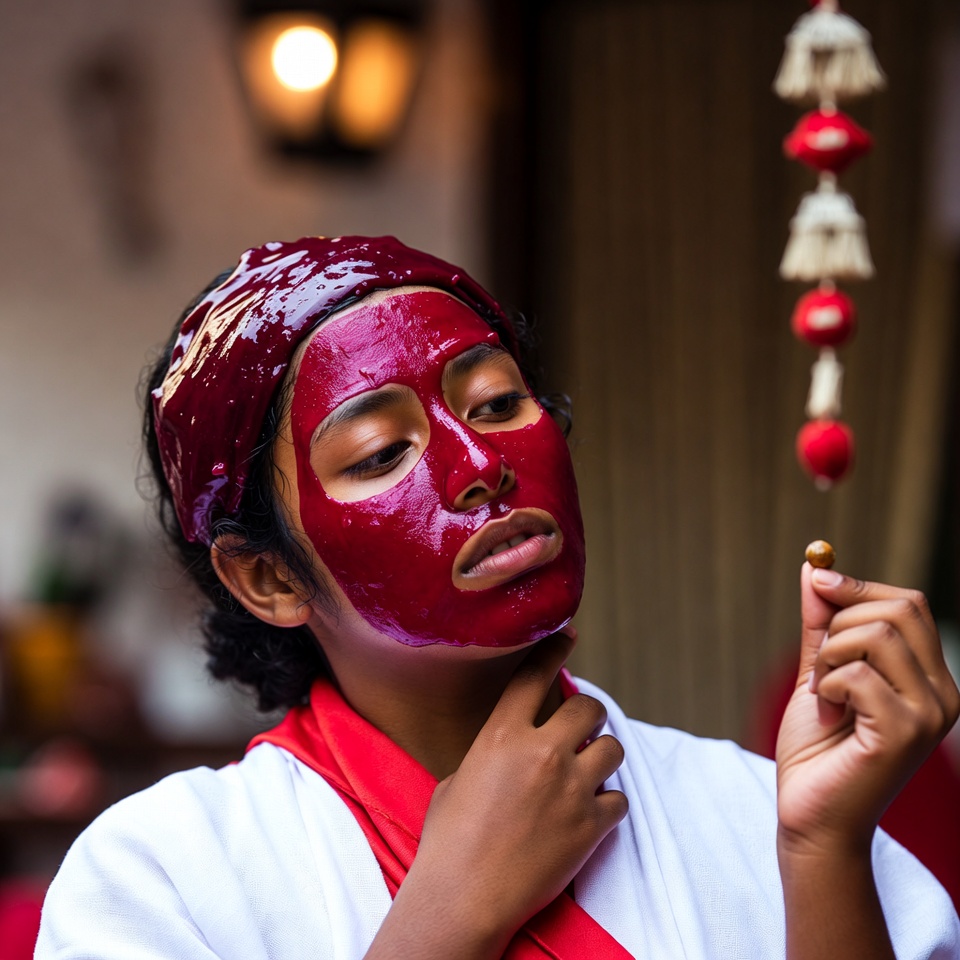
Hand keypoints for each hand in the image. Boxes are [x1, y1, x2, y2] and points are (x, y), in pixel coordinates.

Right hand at [396, 631, 627, 954]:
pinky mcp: (590, 827)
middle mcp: (542, 753)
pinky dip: (609, 804)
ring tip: (590, 769)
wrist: (462, 898)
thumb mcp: (459, 778)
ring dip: (604, 754)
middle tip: (582, 728)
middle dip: (589, 715)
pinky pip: (619, 800)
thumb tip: (509, 748)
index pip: (535, 674)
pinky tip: (592, 813)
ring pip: (613, 748)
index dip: (554, 650)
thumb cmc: (448, 841)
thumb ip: (493, 753)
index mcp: (503, 735)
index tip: (567, 637)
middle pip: (589, 708)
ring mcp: (571, 789)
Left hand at [776, 564, 959, 852]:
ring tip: (822, 692)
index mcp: (929, 676)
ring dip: (829, 656)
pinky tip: (827, 714)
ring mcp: (931, 715)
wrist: (810, 813)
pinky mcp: (906, 734)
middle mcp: (944, 694)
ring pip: (877, 635)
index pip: (909, 604)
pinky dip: (826, 685)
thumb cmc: (817, 747)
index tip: (817, 581)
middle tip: (819, 667)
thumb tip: (814, 568)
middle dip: (838, 624)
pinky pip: (858, 675)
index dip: (858, 586)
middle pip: (898, 610)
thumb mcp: (817, 671)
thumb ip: (821, 623)